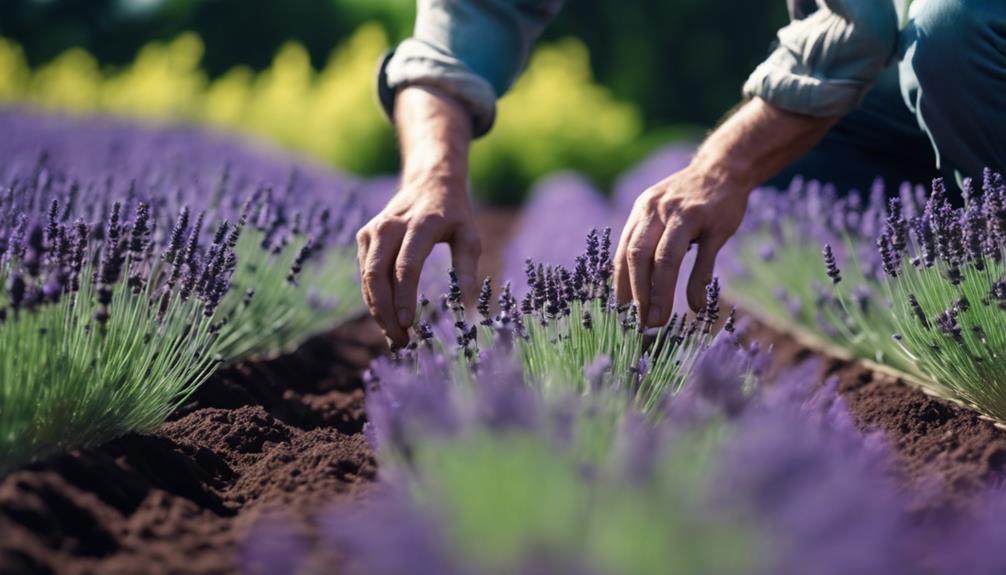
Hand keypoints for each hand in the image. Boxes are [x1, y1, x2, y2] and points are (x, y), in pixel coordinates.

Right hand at [356, 179, 479, 346]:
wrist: (429, 182)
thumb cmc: (454, 214)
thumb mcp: (469, 235)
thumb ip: (467, 269)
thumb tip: (468, 308)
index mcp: (420, 225)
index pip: (405, 267)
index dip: (404, 299)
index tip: (408, 326)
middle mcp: (390, 226)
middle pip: (377, 276)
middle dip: (386, 313)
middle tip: (401, 342)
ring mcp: (373, 231)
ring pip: (367, 278)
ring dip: (377, 311)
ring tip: (395, 338)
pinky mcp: (364, 237)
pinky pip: (364, 274)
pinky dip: (373, 299)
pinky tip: (387, 320)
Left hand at [614, 97, 838, 327]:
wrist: (725, 167)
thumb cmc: (688, 200)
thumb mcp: (660, 214)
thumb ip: (646, 244)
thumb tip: (633, 290)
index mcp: (642, 211)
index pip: (624, 255)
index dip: (620, 288)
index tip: (620, 317)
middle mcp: (659, 211)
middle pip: (639, 257)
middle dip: (637, 295)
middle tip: (639, 326)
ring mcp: (688, 215)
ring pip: (667, 258)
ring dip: (661, 293)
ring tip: (658, 321)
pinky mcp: (716, 222)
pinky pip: (704, 257)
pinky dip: (697, 284)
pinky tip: (696, 306)